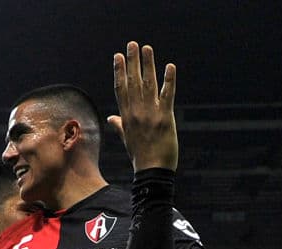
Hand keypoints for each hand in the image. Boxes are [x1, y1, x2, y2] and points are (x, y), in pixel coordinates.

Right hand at [108, 42, 177, 171]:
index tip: (118, 56)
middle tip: (132, 44)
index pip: (121, 89)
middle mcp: (137, 112)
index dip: (119, 71)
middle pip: (133, 82)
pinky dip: (169, 80)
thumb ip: (119, 126)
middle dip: (132, 61)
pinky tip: (170, 66)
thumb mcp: (127, 140)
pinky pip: (167, 96)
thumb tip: (111, 118)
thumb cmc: (140, 157)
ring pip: (148, 84)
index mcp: (126, 117)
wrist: (152, 172)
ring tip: (147, 48)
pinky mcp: (165, 119)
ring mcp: (151, 114)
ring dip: (148, 64)